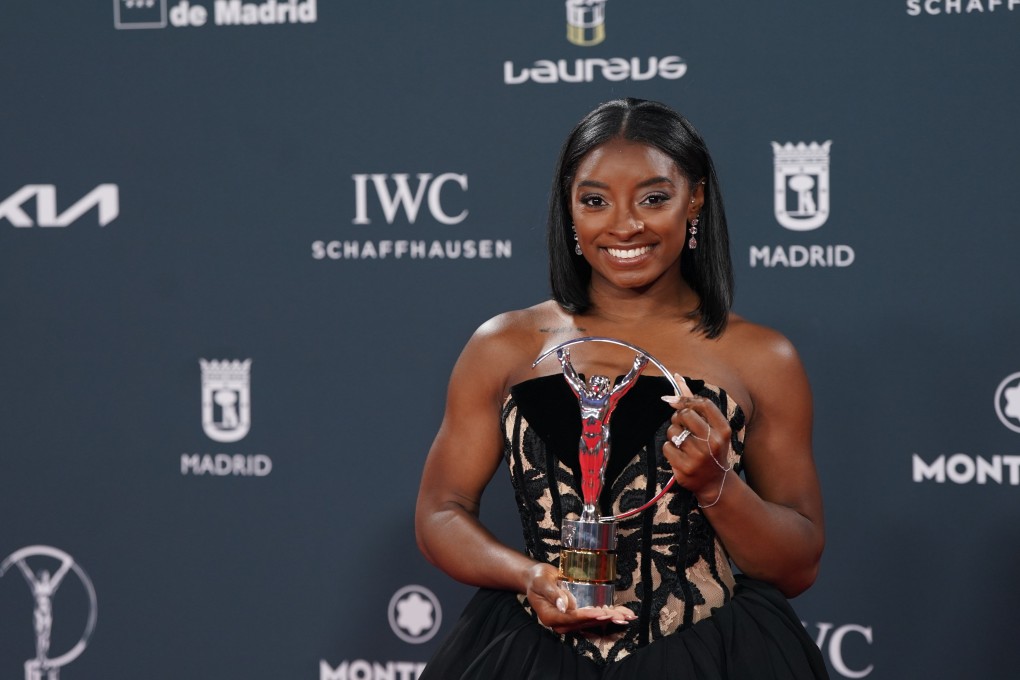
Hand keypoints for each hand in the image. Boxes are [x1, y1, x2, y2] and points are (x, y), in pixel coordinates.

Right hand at [524, 563, 635, 633]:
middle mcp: (561, 623)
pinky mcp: (577, 615)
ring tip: (628, 616)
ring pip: (592, 621)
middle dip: (605, 619)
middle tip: (622, 617)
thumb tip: (563, 606)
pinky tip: (622, 614)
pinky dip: (608, 615)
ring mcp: (570, 621)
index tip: (601, 613)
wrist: (537, 579)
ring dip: (610, 619)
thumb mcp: (542, 582)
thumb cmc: (538, 579)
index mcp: (551, 617)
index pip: (572, 618)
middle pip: (586, 622)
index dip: (587, 616)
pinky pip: (593, 617)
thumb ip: (552, 594)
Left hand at [661, 374, 731, 501]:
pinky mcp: (685, 467)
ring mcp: (699, 456)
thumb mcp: (713, 429)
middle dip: (678, 417)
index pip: (703, 404)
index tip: (675, 401)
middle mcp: (713, 442)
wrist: (715, 483)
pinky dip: (669, 448)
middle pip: (685, 415)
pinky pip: (667, 447)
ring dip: (673, 434)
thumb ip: (695, 404)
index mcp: (723, 430)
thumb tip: (677, 377)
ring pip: (673, 431)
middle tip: (680, 425)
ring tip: (682, 443)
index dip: (686, 399)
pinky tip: (679, 455)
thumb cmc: (712, 450)